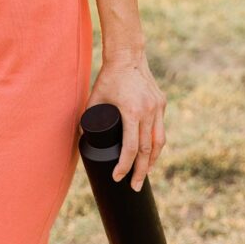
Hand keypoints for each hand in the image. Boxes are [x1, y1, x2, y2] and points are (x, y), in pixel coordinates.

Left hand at [84, 48, 166, 191]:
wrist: (128, 56)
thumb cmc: (108, 77)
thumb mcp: (95, 98)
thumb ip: (87, 118)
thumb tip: (82, 139)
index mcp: (131, 111)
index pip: (130, 148)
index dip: (124, 166)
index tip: (117, 177)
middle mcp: (148, 111)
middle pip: (147, 150)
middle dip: (141, 171)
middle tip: (135, 187)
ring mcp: (158, 108)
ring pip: (159, 142)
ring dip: (153, 161)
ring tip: (145, 174)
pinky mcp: (162, 104)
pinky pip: (160, 129)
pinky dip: (156, 144)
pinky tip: (152, 154)